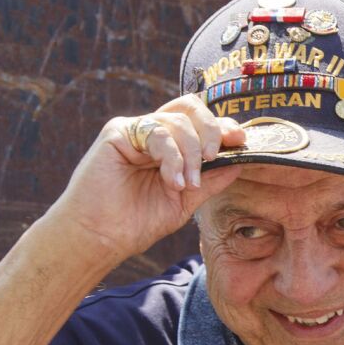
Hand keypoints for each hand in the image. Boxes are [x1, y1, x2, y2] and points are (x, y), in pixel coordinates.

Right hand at [45, 93, 247, 263]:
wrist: (102, 237)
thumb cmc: (138, 221)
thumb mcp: (186, 200)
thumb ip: (211, 180)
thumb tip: (241, 161)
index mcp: (170, 147)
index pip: (200, 123)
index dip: (223, 127)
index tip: (241, 141)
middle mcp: (153, 133)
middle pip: (190, 108)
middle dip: (211, 129)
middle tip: (213, 157)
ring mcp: (135, 130)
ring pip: (177, 122)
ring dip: (190, 154)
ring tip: (186, 185)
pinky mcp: (118, 132)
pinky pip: (156, 132)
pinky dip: (171, 157)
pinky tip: (172, 182)